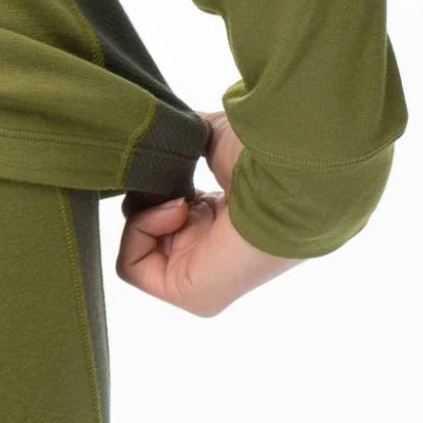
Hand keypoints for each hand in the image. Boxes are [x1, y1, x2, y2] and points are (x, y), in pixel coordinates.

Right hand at [115, 110, 300, 315]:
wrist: (288, 177)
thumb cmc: (262, 155)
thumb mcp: (210, 137)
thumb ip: (177, 141)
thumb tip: (147, 129)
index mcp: (220, 217)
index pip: (167, 210)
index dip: (155, 183)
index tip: (169, 162)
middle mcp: (211, 248)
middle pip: (148, 231)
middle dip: (143, 198)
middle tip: (166, 179)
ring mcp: (202, 274)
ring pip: (137, 250)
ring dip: (141, 214)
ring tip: (178, 196)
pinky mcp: (192, 293)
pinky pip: (134, 269)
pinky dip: (139, 233)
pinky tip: (178, 209)